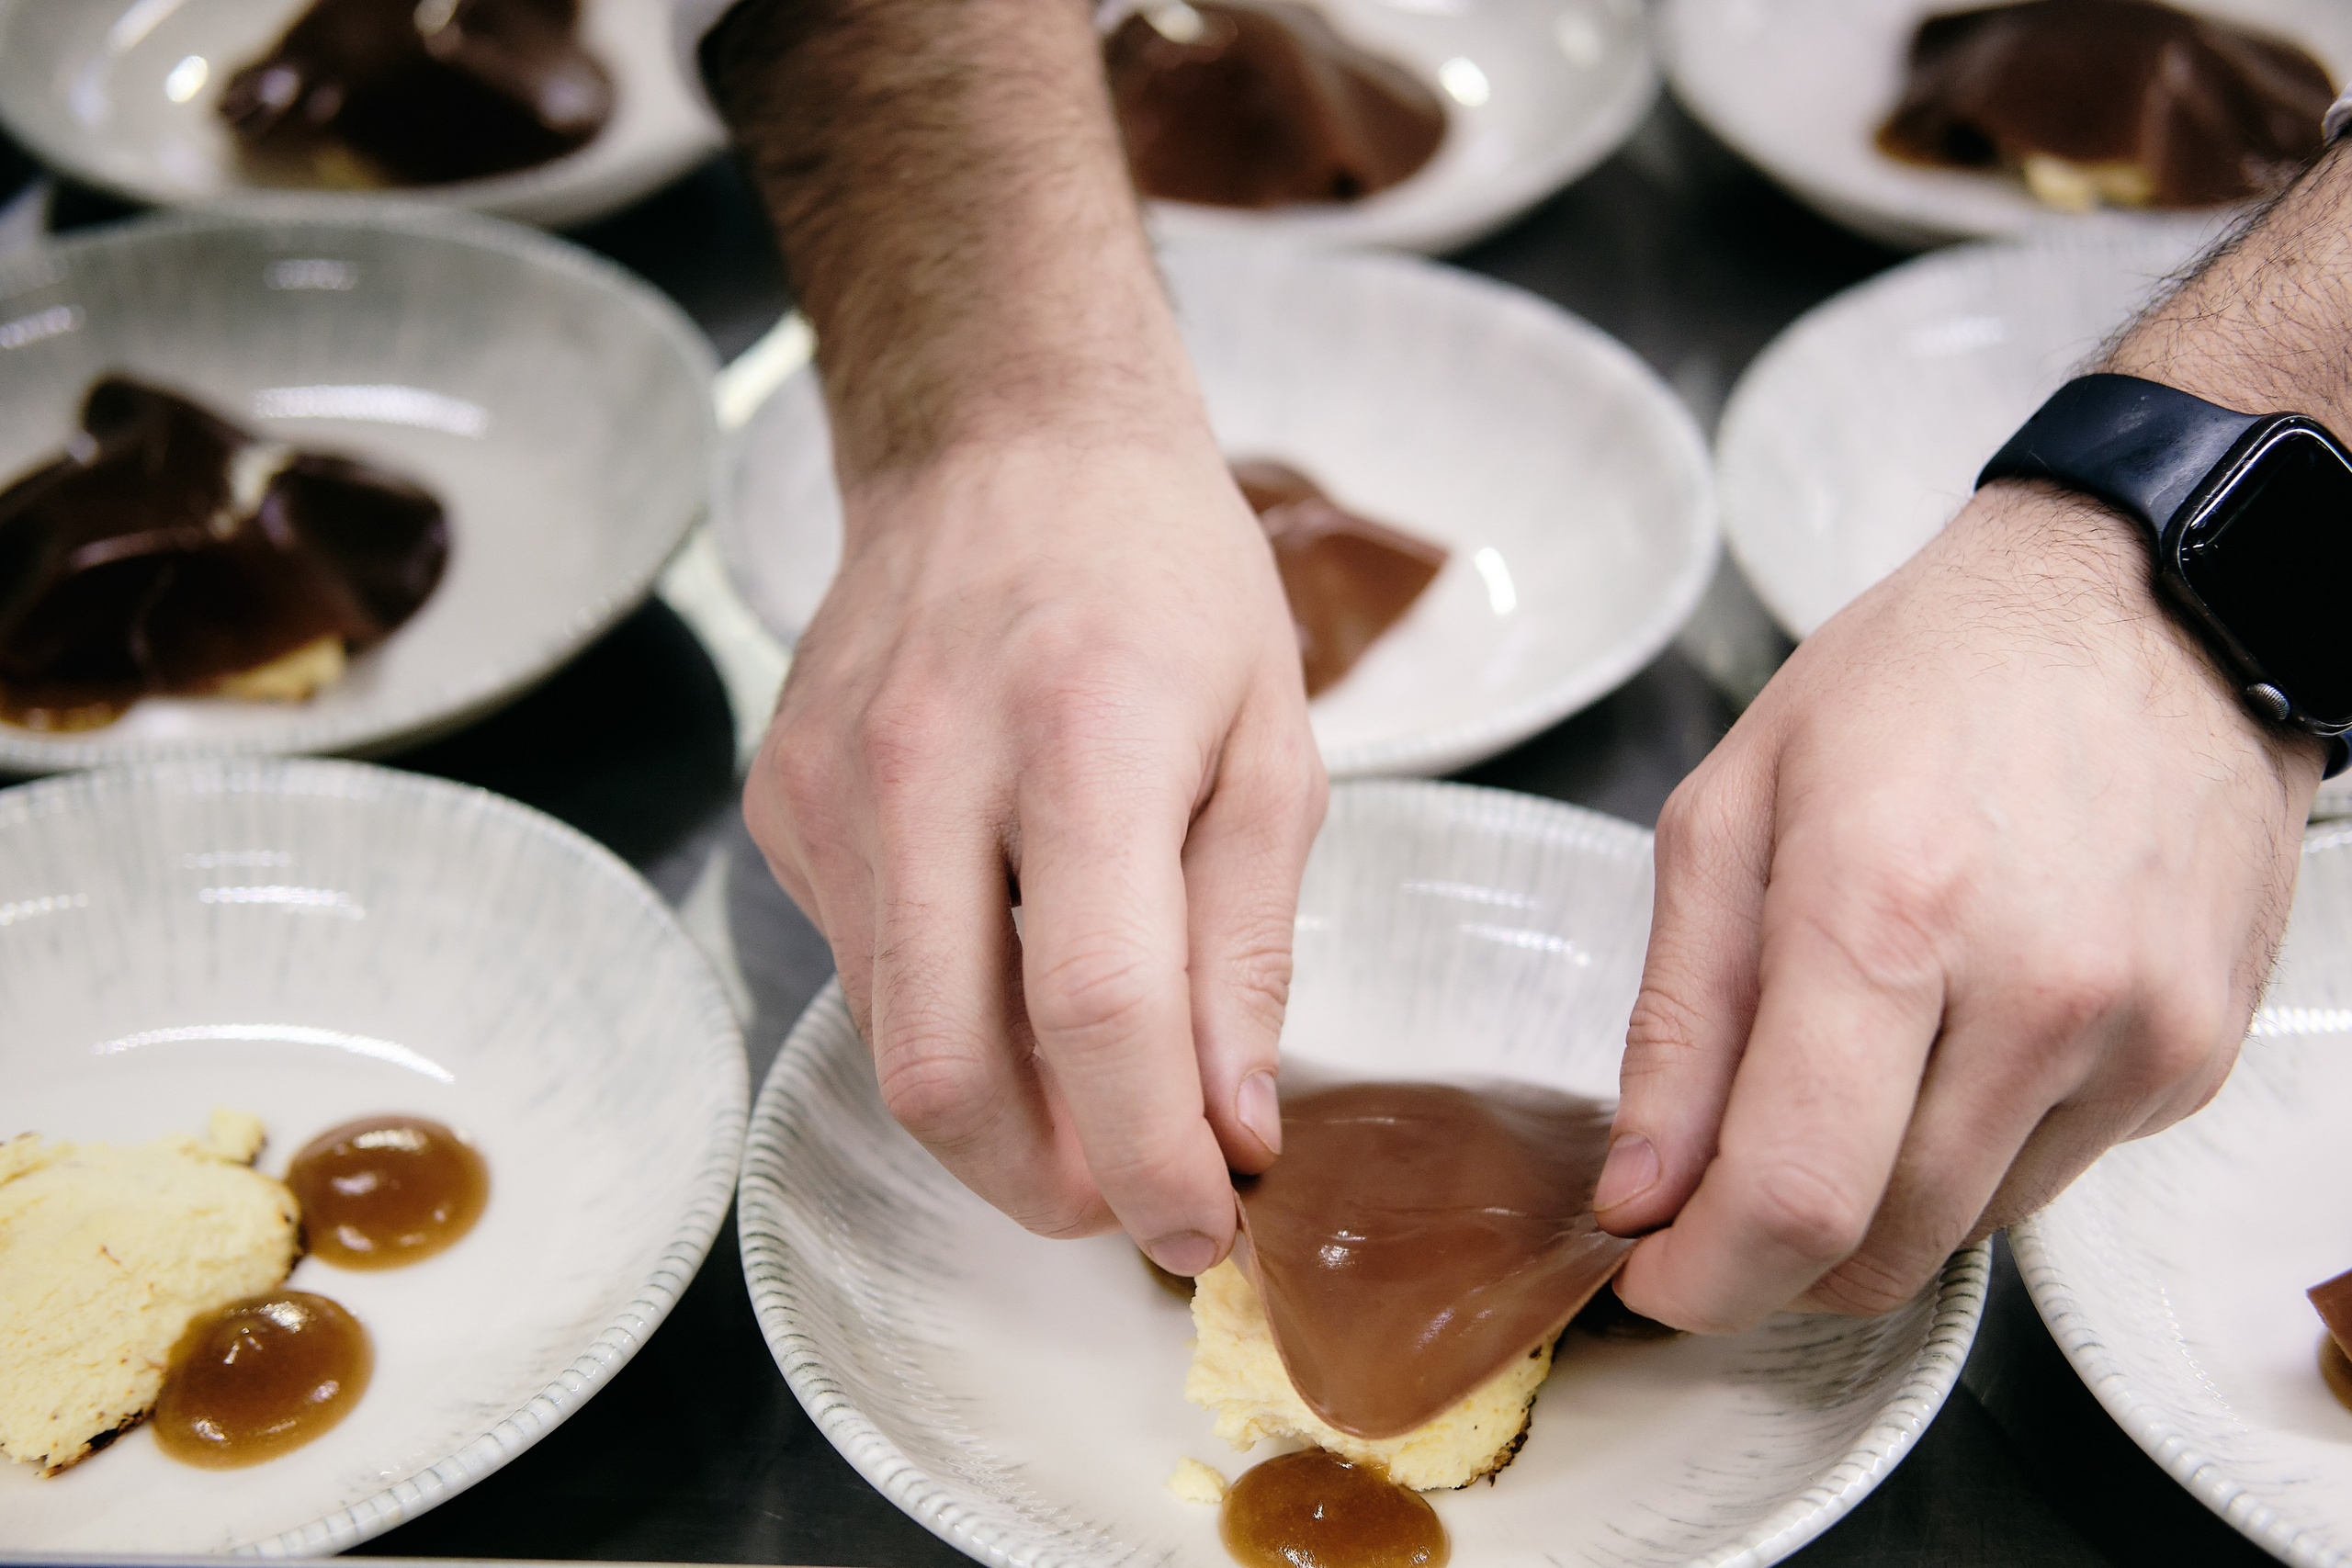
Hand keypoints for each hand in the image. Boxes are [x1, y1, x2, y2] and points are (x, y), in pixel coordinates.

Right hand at [744, 431, 1325, 1274]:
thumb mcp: (1269, 744)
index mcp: (1083, 733)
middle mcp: (926, 761)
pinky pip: (859, 964)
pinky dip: (942, 1005)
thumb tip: (1229, 1126)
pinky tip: (1004, 939)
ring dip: (998, 1106)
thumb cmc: (1165, 582)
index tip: (1204, 1225)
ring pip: (889, 1037)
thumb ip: (1244, 947)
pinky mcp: (779, 797)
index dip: (1151, 1159)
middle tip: (1130, 1194)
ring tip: (1089, 1064)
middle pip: (944, 1071)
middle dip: (1043, 1185)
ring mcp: (829, 782)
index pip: (1099, 1012)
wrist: (1004, 440)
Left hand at [1596, 484, 2322, 1330]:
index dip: (1704, 1279)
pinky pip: (2048, 1178)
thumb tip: (1642, 1191)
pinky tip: (1952, 1041)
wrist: (2143, 609)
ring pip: (1961, 1232)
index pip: (1792, 1192)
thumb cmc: (1922, 683)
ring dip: (1870, 1206)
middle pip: (1877, 1246)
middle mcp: (2034, 992)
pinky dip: (1967, 1154)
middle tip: (1718, 1191)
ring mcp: (2133, 1035)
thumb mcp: (1731, 812)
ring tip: (1844, 1072)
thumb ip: (1678, 1023)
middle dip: (1772, 1258)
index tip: (1657, 1279)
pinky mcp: (2190, 1058)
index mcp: (1887, 912)